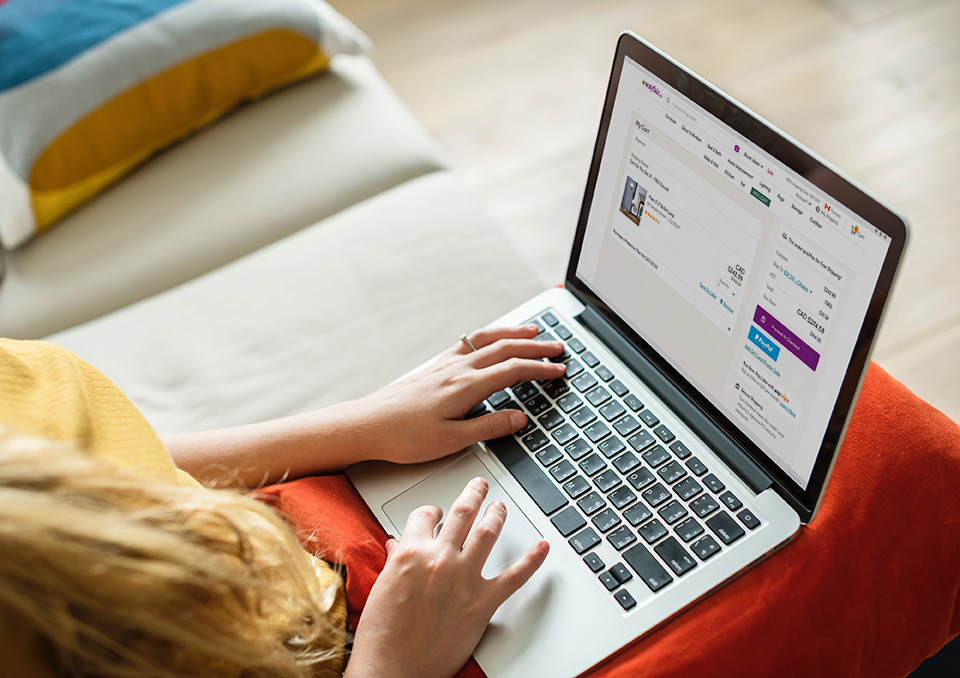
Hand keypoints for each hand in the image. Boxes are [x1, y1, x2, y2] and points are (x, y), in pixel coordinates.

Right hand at [344, 477, 548, 677]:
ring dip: (497, 515)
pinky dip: (532, 560)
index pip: (424, 516)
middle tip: (480, 486)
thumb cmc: (382, 635)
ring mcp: (464, 579)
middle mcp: (440, 559)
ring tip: (501, 507)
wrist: (392, 669)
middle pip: (462, 514)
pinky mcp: (482, 603)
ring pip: (488, 533)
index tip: (437, 513)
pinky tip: (542, 548)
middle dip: (473, 494)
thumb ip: (394, 562)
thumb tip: (398, 547)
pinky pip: (514, 576)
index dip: (432, 511)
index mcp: (410, 553)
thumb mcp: (381, 588)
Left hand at [348, 325, 564, 464]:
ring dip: (513, 334)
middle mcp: (457, 370)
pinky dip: (487, 336)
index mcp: (466, 387)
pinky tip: (490, 339)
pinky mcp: (434, 368)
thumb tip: (520, 418)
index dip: (540, 370)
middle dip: (536, 348)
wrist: (367, 425)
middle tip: (559, 348)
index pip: (513, 371)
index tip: (560, 370)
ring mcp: (445, 365)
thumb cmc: (404, 437)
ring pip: (486, 340)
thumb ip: (489, 428)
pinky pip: (468, 343)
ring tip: (533, 332)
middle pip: (505, 349)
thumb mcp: (451, 441)